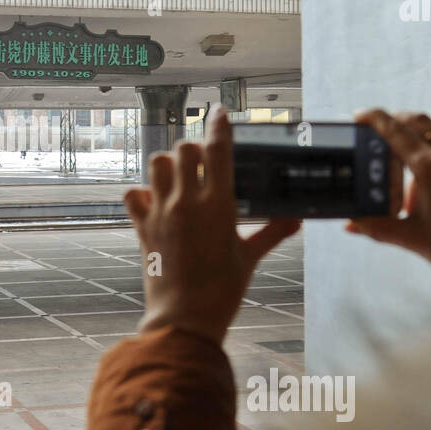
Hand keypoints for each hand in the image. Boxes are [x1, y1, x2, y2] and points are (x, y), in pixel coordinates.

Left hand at [124, 110, 300, 345]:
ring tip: (179, 177)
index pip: (218, 150)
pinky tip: (154, 200)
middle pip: (183, 150)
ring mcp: (161, 213)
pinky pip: (132, 195)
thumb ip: (273, 232)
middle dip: (194, 149)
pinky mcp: (142, 228)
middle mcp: (186, 202)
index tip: (219, 111)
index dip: (219, 125)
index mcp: (217, 205)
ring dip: (168, 164)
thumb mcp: (250, 257)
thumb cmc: (222, 290)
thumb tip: (298, 220)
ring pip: (156, 164)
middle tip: (203, 161)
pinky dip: (140, 191)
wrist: (185, 318)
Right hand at [347, 109, 430, 295]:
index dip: (374, 118)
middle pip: (418, 123)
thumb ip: (377, 227)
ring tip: (413, 191)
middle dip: (397, 123)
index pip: (395, 131)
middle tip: (380, 138)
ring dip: (420, 152)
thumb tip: (351, 225)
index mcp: (430, 168)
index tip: (360, 115)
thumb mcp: (412, 238)